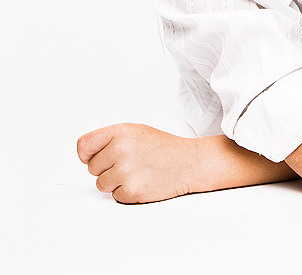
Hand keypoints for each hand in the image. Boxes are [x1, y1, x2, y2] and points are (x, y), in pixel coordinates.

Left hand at [77, 123, 198, 203]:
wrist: (190, 162)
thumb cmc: (164, 148)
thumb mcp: (136, 132)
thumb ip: (109, 140)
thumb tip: (84, 156)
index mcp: (120, 133)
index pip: (84, 146)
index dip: (87, 154)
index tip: (93, 157)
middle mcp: (120, 150)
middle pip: (92, 168)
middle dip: (107, 168)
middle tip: (131, 162)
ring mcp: (125, 172)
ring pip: (102, 184)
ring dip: (116, 182)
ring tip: (138, 172)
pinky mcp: (131, 191)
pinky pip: (115, 196)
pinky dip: (128, 192)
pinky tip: (143, 181)